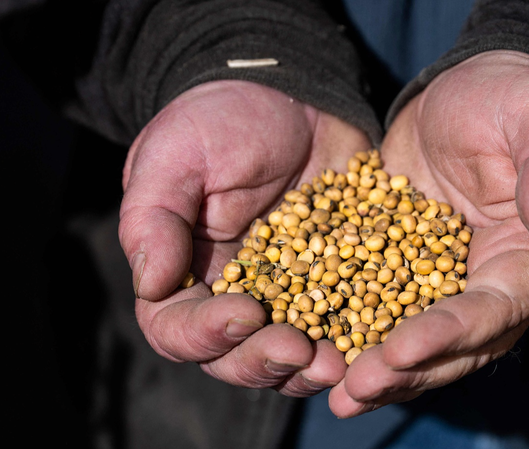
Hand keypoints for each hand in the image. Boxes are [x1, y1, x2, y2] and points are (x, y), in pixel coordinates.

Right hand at [119, 80, 370, 395]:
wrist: (292, 96)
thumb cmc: (221, 120)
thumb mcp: (176, 156)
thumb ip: (155, 219)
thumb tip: (150, 285)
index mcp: (183, 275)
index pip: (178, 328)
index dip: (206, 334)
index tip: (245, 313)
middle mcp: (233, 296)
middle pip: (236, 357)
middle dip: (265, 362)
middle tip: (298, 350)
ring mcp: (288, 294)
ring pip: (291, 355)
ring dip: (311, 368)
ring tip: (341, 363)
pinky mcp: (337, 281)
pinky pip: (345, 322)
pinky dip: (358, 339)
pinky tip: (379, 340)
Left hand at [328, 51, 528, 416]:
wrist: (478, 87)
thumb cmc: (520, 98)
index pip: (493, 309)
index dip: (449, 333)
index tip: (400, 348)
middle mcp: (490, 282)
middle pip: (452, 345)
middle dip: (405, 370)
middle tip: (353, 390)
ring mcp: (446, 278)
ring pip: (415, 338)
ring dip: (378, 369)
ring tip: (335, 395)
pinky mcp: (405, 262)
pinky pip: (380, 302)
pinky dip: (352, 327)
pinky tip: (313, 346)